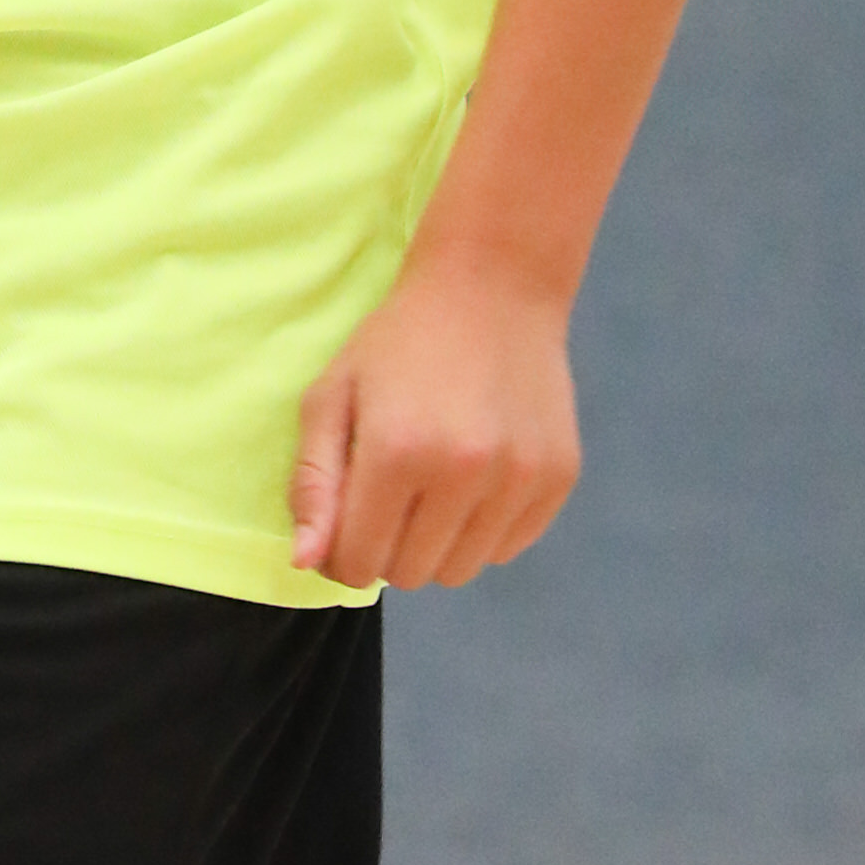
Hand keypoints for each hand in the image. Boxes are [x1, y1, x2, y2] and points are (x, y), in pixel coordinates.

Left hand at [290, 257, 581, 590]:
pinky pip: (506, 549)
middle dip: (386, 550)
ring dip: (434, 546)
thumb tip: (307, 563)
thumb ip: (313, 484)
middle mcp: (463, 472)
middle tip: (387, 499)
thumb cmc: (397, 344)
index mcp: (396, 453)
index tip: (344, 528)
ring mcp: (518, 477)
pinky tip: (471, 482)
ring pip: (460, 571)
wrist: (492, 290)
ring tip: (428, 490)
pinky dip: (481, 533)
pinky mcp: (557, 477)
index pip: (359, 565)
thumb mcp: (332, 398)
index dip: (341, 557)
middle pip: (409, 574)